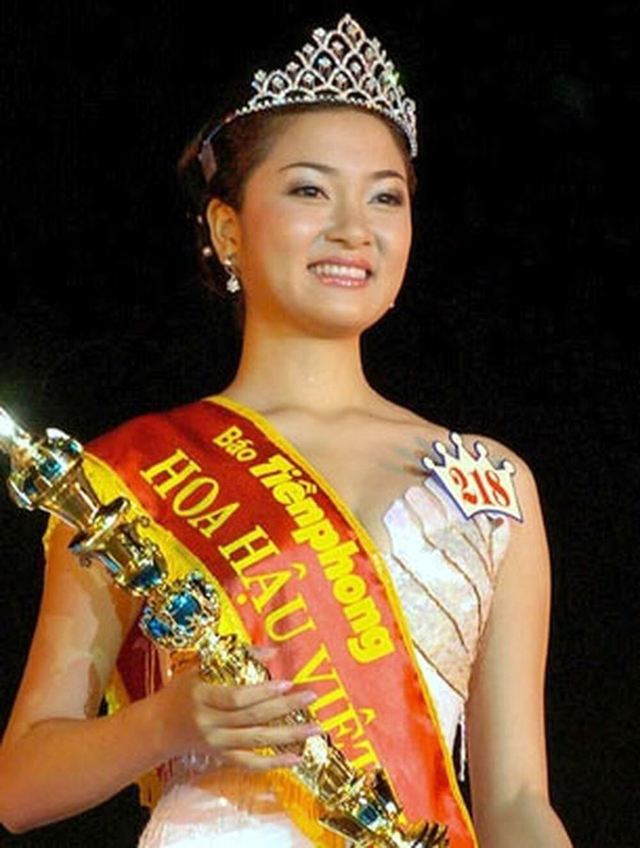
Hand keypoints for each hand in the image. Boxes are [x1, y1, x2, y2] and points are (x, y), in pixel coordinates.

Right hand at [154, 652, 321, 771]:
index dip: (262, 691)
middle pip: (252, 718)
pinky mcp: (221, 757)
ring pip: (256, 741)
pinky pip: (250, 763)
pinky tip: (296, 757)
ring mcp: (216, 743)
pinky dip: (274, 763)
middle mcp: (210, 723)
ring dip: (288, 735)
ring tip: (315, 727)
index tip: (286, 681)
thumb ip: (235, 656)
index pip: (236, 697)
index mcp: (202, 696)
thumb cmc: (182, 690)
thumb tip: (272, 650)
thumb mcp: (200, 666)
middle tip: (310, 697)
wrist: (158, 727)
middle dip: (285, 707)